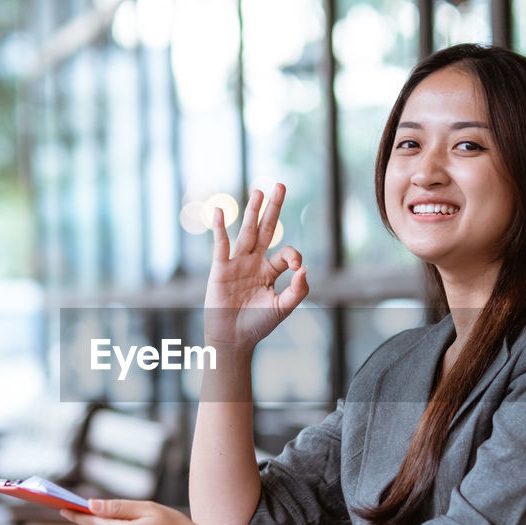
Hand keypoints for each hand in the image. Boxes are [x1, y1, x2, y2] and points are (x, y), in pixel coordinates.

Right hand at [203, 183, 308, 352]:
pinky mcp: (220, 269)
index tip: (297, 268)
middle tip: (280, 185)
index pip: (286, 253)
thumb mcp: (282, 308)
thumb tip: (306, 268)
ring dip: (253, 211)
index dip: (294, 255)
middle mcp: (255, 262)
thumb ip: (297, 290)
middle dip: (274, 208)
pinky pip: (220, 245)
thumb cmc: (257, 325)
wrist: (233, 339)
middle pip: (266, 229)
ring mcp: (237, 263)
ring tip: (259, 191)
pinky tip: (220, 212)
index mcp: (271, 271)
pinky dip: (219, 228)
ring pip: (247, 232)